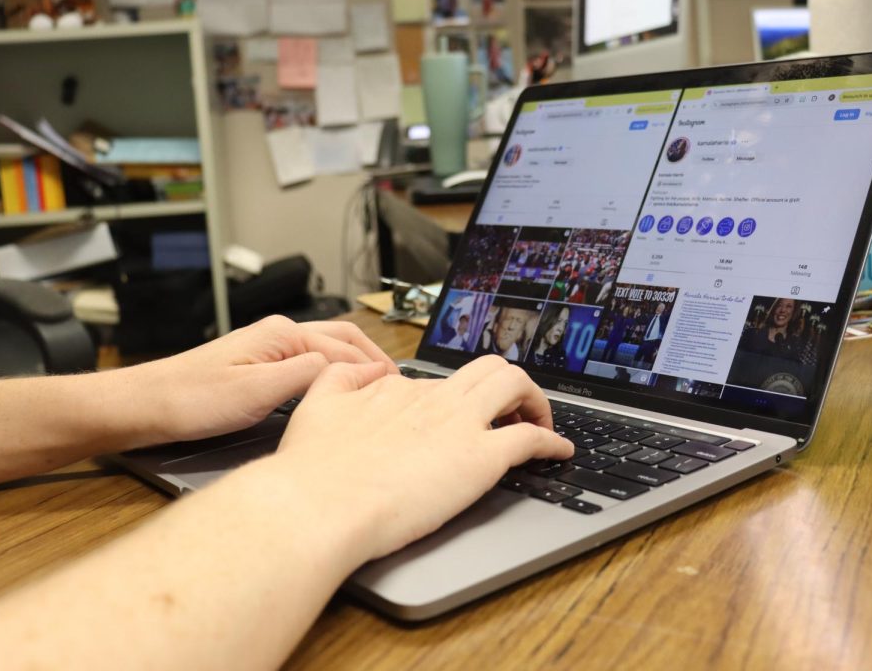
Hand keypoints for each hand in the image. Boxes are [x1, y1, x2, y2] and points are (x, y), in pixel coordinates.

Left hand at [126, 315, 398, 444]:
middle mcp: (279, 334)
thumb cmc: (191, 401)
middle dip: (373, 358)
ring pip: (327, 351)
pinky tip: (337, 393)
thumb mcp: (257, 392)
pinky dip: (333, 374)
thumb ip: (306, 374)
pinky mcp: (259, 367)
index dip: (376, 369)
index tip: (401, 389)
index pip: (346, 349)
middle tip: (400, 385)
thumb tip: (346, 368)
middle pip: (342, 340)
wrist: (145, 407)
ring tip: (377, 389)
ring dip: (355, 365)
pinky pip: (309, 364)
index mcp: (282, 334)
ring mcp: (268, 349)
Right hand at [273, 355, 573, 559]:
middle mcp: (434, 398)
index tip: (459, 416)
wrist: (319, 503)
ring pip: (515, 385)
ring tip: (540, 422)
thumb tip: (366, 370)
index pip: (441, 383)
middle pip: (488, 368)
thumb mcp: (316, 405)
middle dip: (509, 384)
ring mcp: (460, 424)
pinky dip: (552, 441)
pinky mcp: (480, 457)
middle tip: (513, 411)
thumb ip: (341, 379)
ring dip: (535, 401)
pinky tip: (559, 451)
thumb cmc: (312, 469)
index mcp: (398, 390)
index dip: (455, 399)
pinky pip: (531, 438)